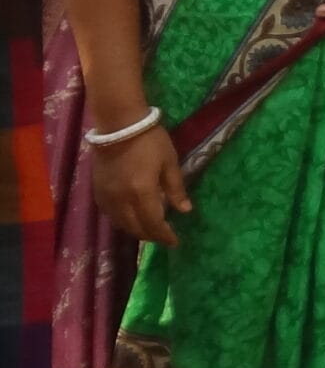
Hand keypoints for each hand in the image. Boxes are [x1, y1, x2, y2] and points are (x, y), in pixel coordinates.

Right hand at [93, 124, 189, 247]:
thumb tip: (184, 211)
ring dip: (136, 230)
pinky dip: (123, 221)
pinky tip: (132, 218)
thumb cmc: (150, 140)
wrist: (119, 125)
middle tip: (164, 237)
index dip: (165, 236)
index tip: (175, 242)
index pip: (154, 224)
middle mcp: (121, 200)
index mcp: (142, 193)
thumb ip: (176, 189)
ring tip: (150, 229)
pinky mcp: (97, 192)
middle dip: (151, 236)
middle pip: (136, 228)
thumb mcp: (170, 162)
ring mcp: (107, 197)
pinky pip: (110, 215)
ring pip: (121, 224)